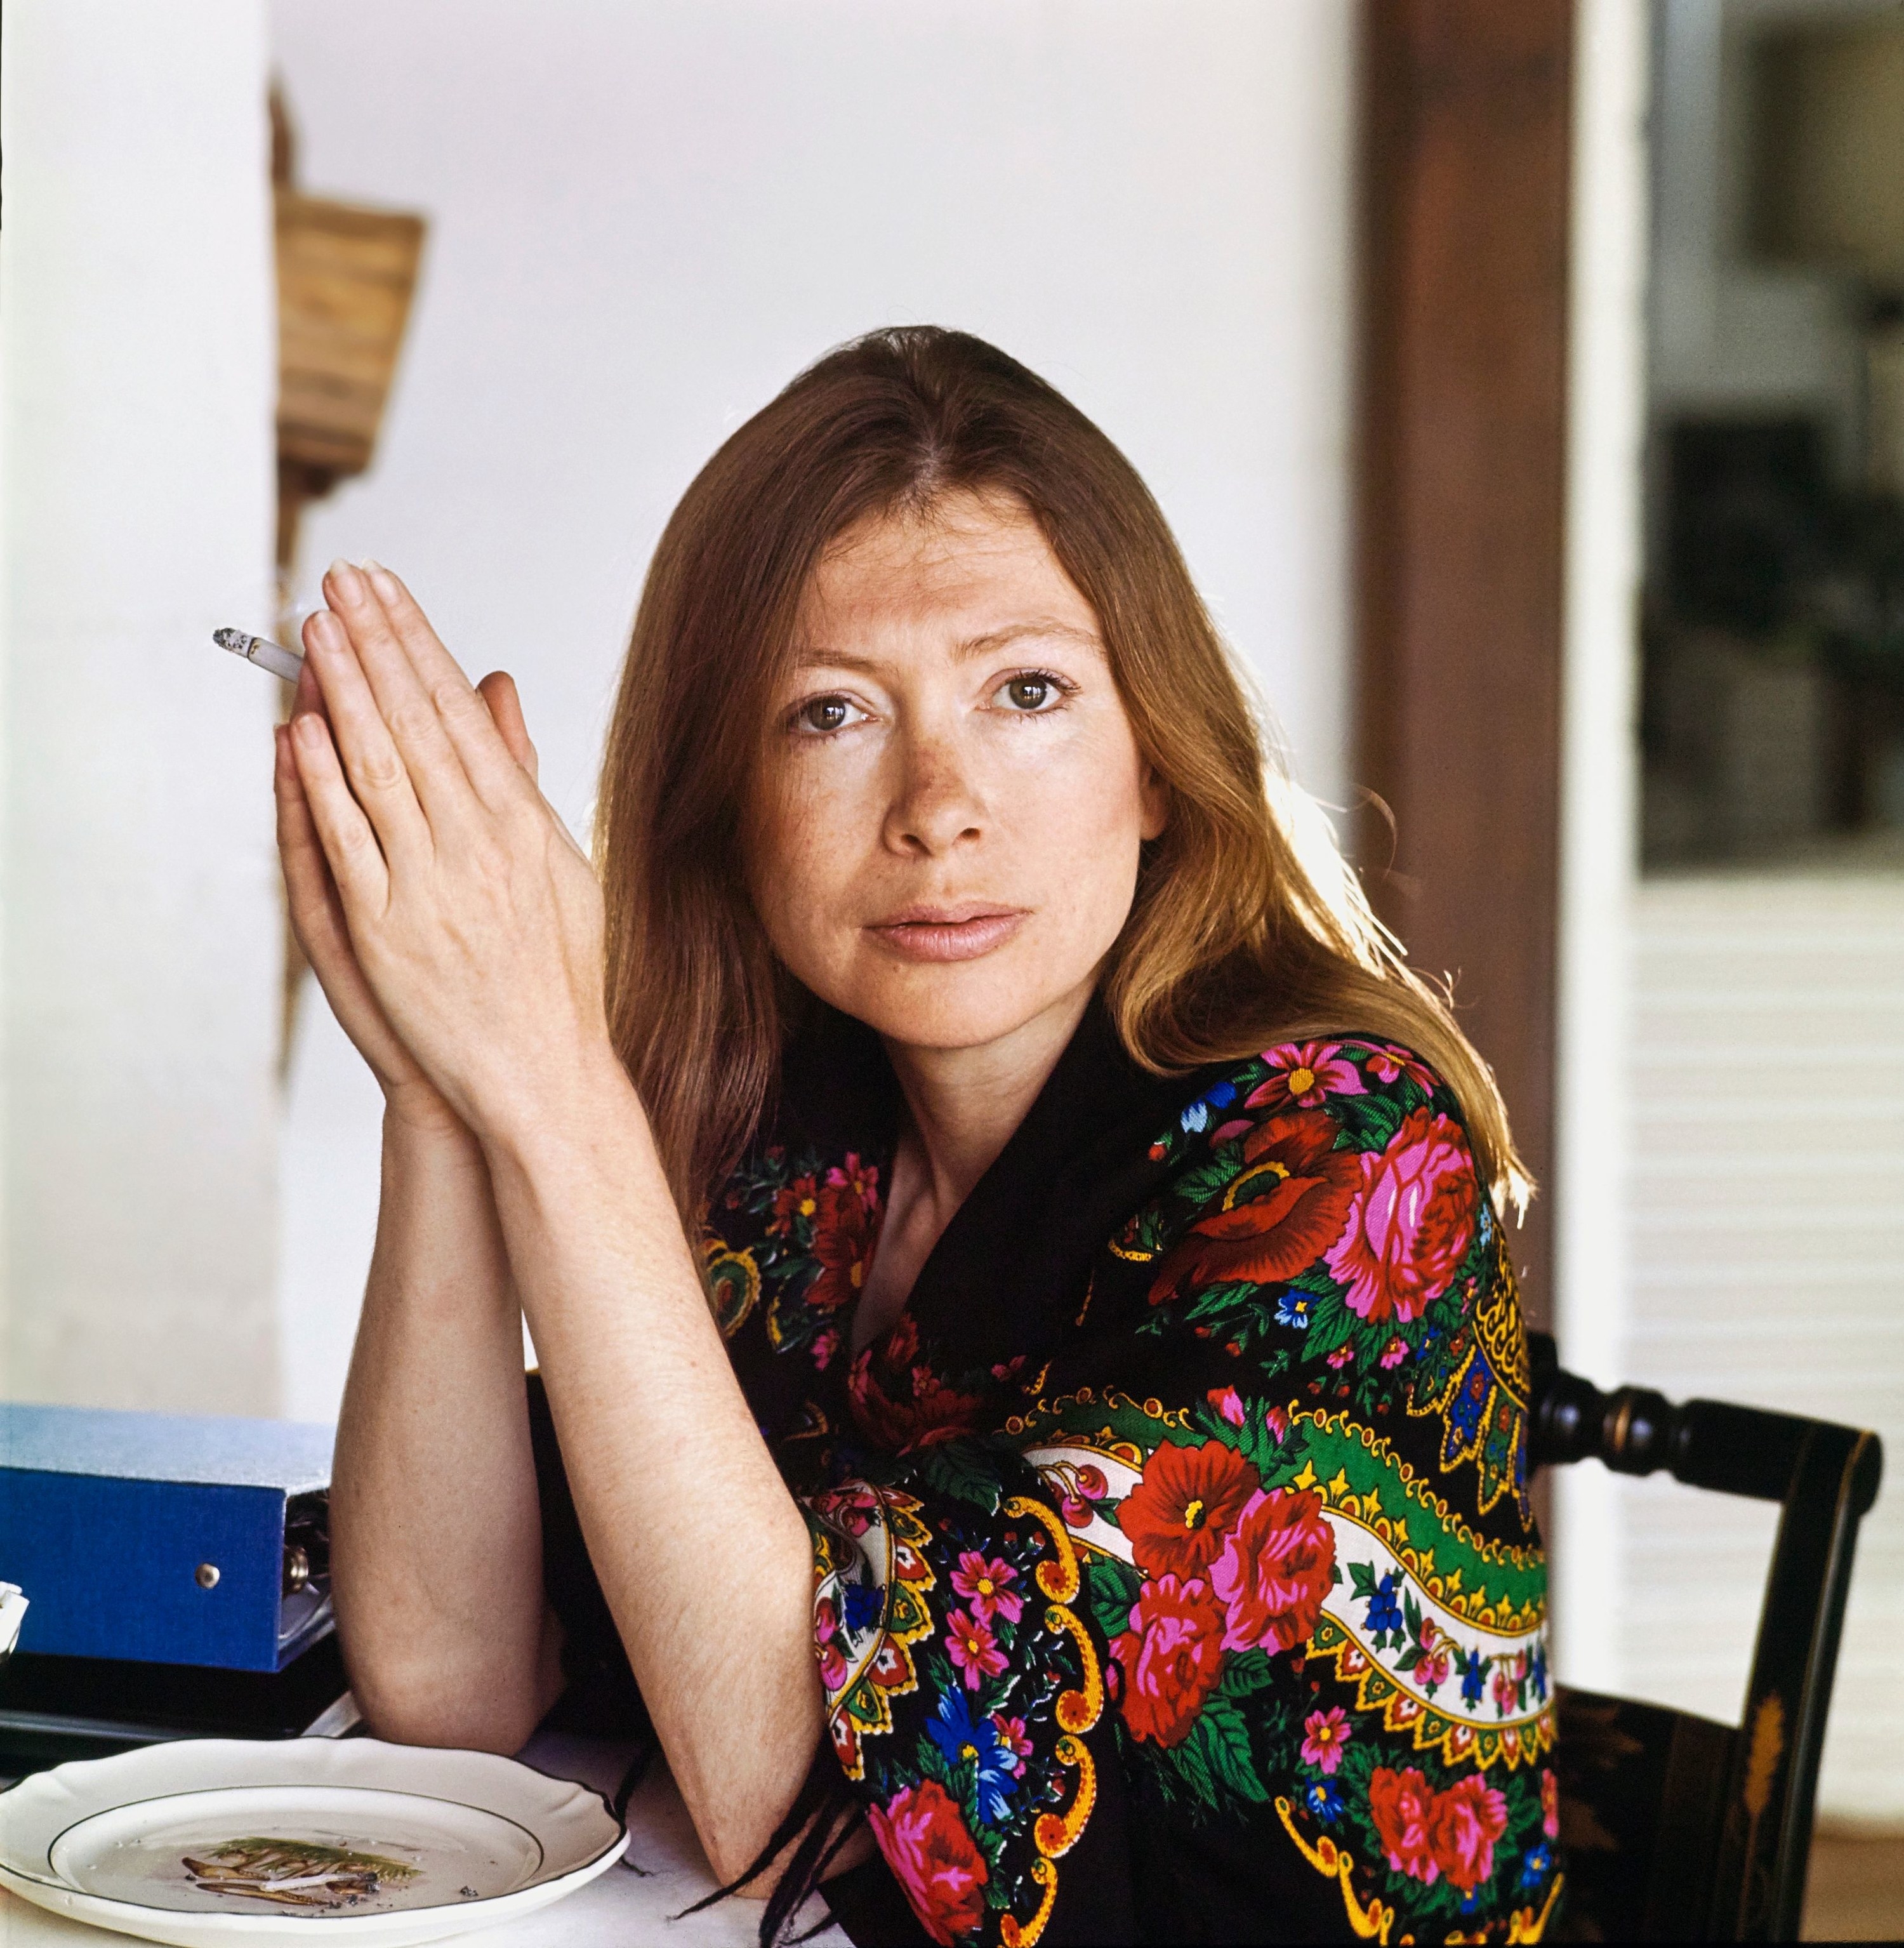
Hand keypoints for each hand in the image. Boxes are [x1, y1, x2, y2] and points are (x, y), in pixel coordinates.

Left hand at [284, 562, 612, 1146]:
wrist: (543, 1067)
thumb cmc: (557, 969)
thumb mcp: (558, 858)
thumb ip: (520, 770)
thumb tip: (497, 688)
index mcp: (523, 818)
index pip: (458, 708)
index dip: (417, 642)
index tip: (383, 589)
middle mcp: (479, 839)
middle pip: (416, 720)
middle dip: (374, 643)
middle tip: (337, 579)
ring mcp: (431, 881)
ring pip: (379, 765)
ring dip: (343, 690)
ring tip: (313, 627)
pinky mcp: (387, 926)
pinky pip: (349, 839)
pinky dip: (323, 781)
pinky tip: (301, 728)